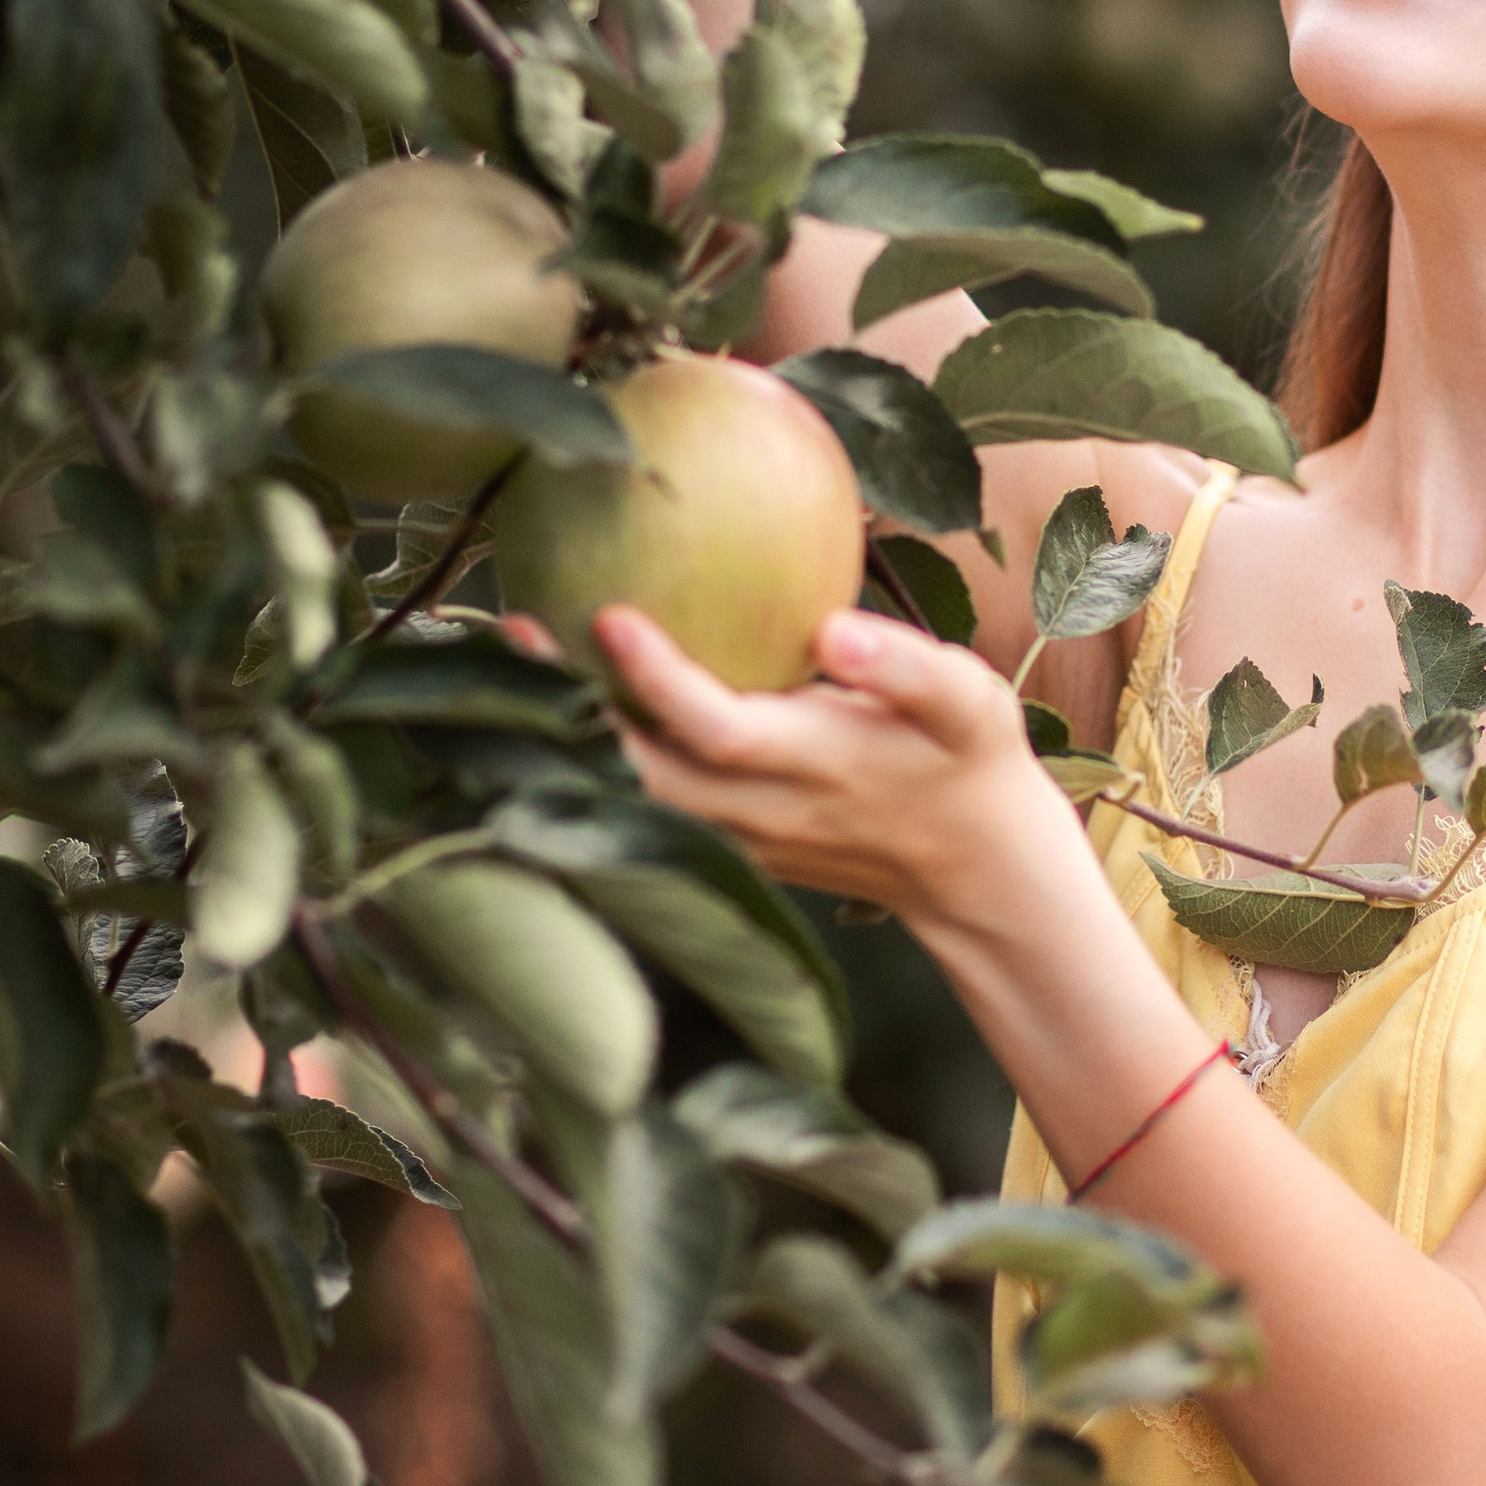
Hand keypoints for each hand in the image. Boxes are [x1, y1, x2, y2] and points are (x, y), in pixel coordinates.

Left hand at [510, 599, 1093, 937]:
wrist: (974, 872)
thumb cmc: (969, 761)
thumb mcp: (970, 704)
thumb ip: (906, 666)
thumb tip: (831, 627)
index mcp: (821, 766)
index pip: (719, 730)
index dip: (658, 681)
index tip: (607, 613)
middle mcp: (765, 813)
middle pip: (642, 773)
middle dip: (572, 707)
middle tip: (511, 625)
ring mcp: (738, 840)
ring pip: (632, 795)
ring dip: (568, 731)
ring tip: (514, 651)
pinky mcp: (726, 846)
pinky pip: (644, 802)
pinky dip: (593, 754)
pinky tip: (558, 691)